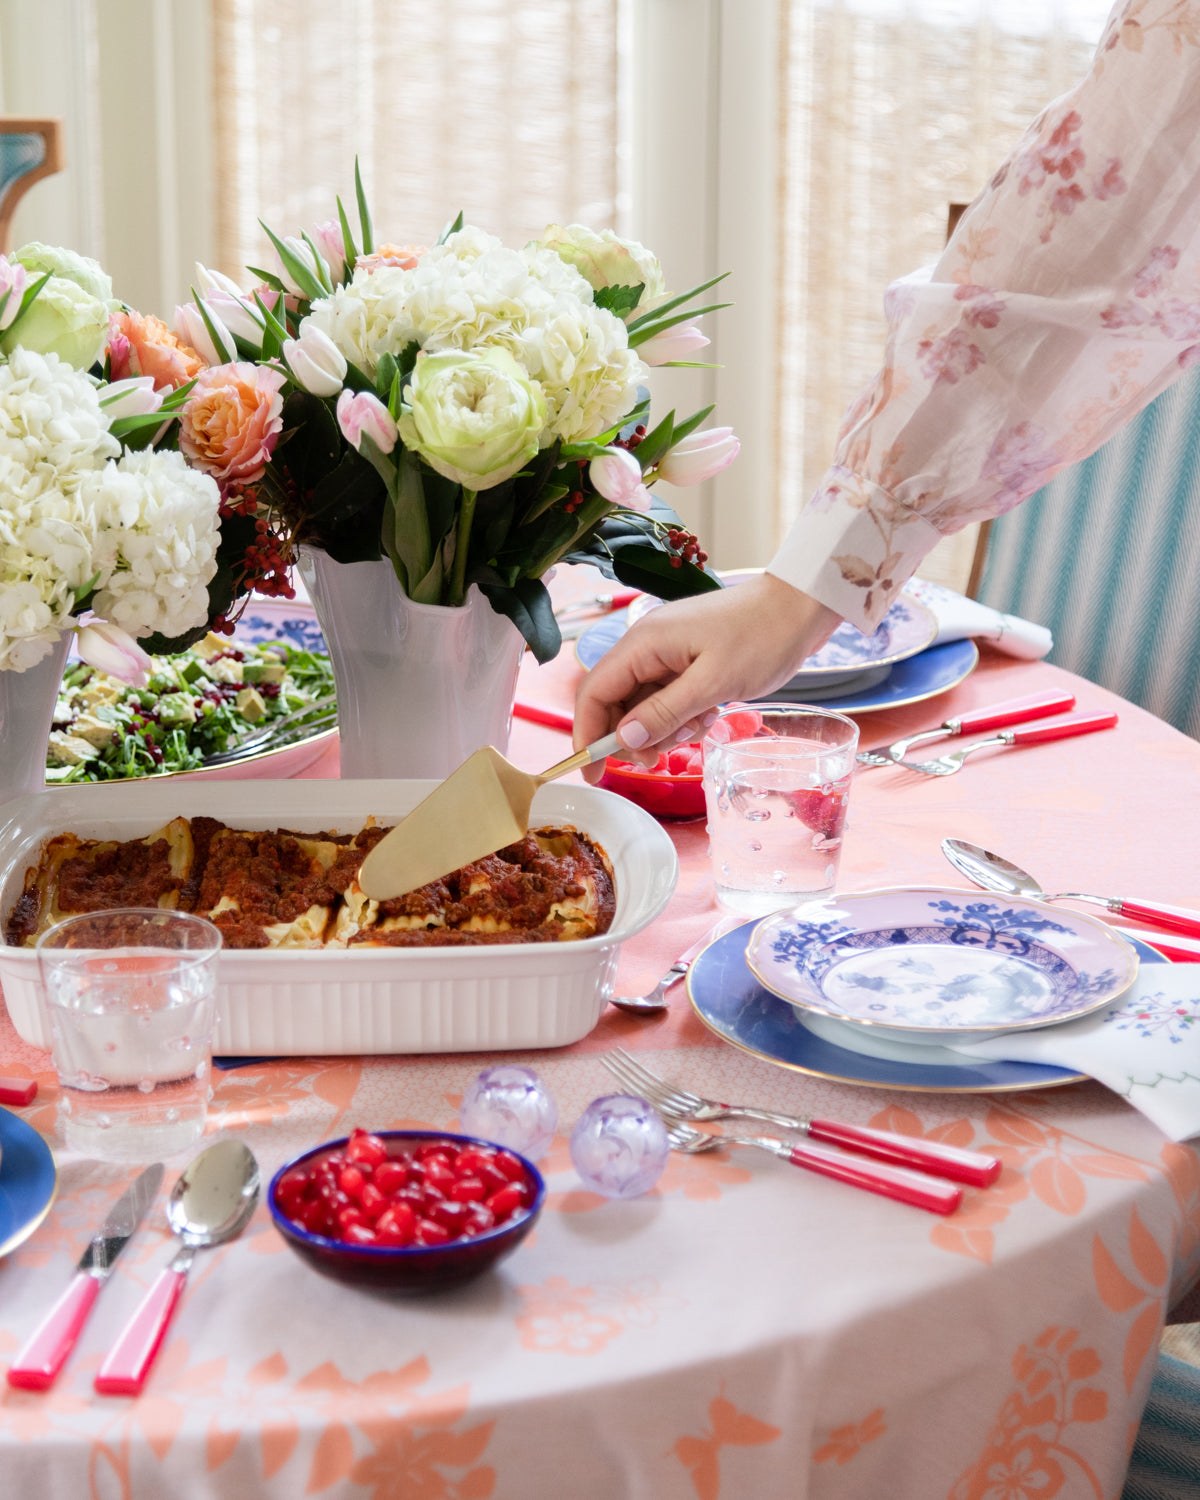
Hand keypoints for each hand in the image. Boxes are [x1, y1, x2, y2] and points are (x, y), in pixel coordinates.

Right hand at [572, 572, 841, 780]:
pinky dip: (680, 717)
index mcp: (643, 643)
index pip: (594, 692)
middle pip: (614, 701)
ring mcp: (666, 654)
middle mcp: (646, 646)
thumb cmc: (761, 638)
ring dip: (660, 729)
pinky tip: (708, 716)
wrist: (800, 609)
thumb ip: (664, 712)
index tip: (593, 773)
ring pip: (642, 705)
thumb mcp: (713, 683)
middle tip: (656, 761)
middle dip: (629, 737)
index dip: (587, 734)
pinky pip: (666, 699)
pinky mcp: (685, 662)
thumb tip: (623, 740)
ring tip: (696, 730)